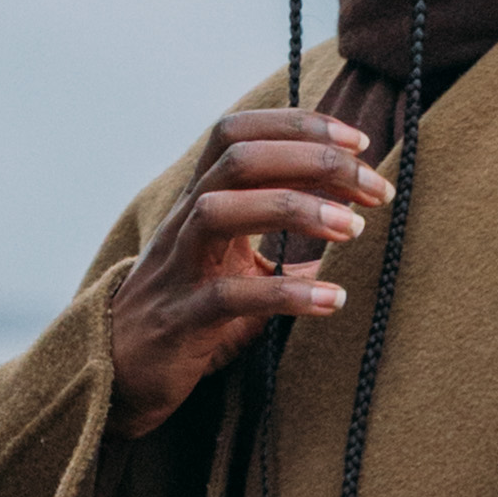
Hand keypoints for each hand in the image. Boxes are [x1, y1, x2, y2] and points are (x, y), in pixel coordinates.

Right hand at [104, 108, 393, 435]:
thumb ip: (284, 245)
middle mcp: (185, 222)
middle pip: (241, 159)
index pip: (241, 133)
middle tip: (375, 189)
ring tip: (354, 230)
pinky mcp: (182, 319)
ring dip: (296, 210)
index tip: (358, 140)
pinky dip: (287, 293)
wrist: (122, 372)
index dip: (298, 124)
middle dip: (315, 161)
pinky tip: (334, 300)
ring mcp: (179, 268)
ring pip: (222, 211)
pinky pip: (232, 297)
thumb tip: (348, 229)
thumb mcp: (238, 268)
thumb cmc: (189, 313)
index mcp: (201, 199)